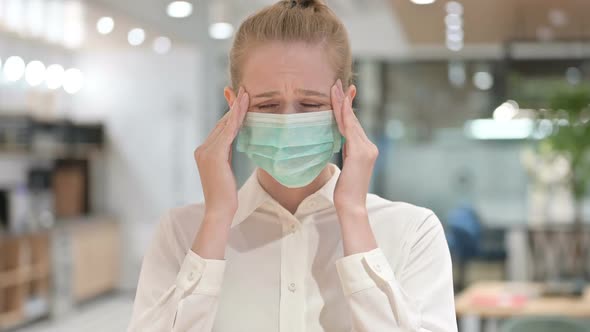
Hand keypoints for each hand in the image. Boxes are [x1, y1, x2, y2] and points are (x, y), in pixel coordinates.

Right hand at [194, 87, 248, 221]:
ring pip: (225, 125)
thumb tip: (232, 144)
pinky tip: (242, 108)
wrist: (219, 209)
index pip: (220, 127)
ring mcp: (206, 151)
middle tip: (242, 90)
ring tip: (246, 94)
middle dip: (233, 105)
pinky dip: (236, 119)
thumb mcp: (225, 170)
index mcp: (204, 151)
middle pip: (221, 122)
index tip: (236, 98)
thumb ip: (225, 155)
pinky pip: (228, 132)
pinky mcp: (214, 155)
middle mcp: (202, 148)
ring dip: (237, 108)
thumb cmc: (225, 194)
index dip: (230, 112)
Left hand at [330, 80, 378, 215]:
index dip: (347, 109)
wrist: (352, 205)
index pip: (353, 126)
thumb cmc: (346, 191)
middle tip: (338, 83)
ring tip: (335, 87)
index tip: (342, 94)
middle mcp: (369, 147)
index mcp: (365, 150)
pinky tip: (339, 103)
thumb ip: (347, 153)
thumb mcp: (346, 167)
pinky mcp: (360, 152)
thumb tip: (342, 141)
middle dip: (344, 100)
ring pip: (351, 121)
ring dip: (342, 103)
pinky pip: (350, 129)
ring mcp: (366, 149)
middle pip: (353, 119)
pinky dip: (344, 114)